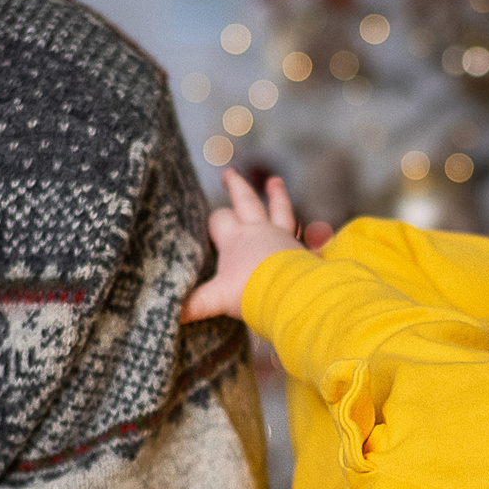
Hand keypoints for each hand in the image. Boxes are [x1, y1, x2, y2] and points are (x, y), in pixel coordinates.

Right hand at [181, 169, 310, 321]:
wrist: (289, 296)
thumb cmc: (251, 292)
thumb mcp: (217, 299)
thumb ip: (195, 305)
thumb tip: (170, 315)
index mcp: (235, 238)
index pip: (219, 219)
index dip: (214, 221)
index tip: (211, 221)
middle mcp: (259, 231)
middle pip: (246, 200)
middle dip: (236, 186)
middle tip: (229, 173)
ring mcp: (283, 237)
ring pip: (280, 209)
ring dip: (277, 195)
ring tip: (276, 181)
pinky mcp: (303, 249)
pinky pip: (307, 235)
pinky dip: (313, 232)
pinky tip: (318, 231)